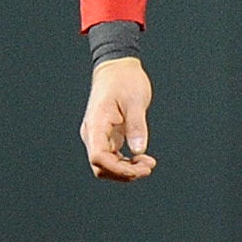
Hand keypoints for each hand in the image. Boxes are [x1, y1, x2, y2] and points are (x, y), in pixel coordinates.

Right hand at [81, 57, 155, 179]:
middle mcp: (93, 133)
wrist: (117, 68)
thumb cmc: (125, 80)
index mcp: (96, 123)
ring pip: (106, 165)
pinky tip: (142, 159)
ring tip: (148, 164)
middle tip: (148, 168)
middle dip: (124, 173)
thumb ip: (136, 125)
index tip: (139, 169)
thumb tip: (138, 149)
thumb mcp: (135, 100)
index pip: (98, 157)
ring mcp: (98, 136)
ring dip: (126, 170)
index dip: (117, 169)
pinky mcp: (106, 136)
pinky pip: (112, 157)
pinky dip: (126, 163)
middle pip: (100, 166)